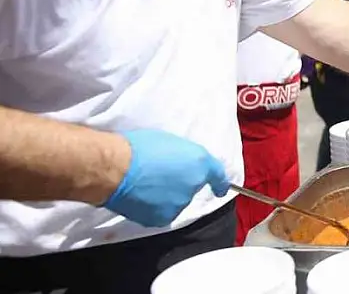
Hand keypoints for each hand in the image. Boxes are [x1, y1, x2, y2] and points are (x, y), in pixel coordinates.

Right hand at [103, 129, 228, 227]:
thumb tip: (181, 165)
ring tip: (144, 185)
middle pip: (191, 188)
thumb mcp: (169, 141)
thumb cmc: (137, 147)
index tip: (222, 191)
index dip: (220, 183)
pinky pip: (160, 213)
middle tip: (157, 175)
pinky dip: (152, 208)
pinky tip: (138, 197)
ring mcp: (179, 203)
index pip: (217, 175)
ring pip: (175, 202)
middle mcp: (194, 184)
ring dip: (165, 197)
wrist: (116, 168)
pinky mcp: (162, 218)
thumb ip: (182, 156)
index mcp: (199, 161)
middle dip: (178, 184)